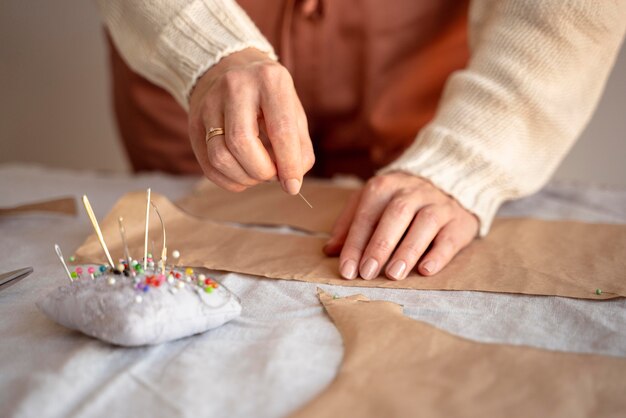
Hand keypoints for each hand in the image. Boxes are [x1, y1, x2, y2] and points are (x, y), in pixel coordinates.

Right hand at [188, 48, 313, 193]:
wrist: (230, 68)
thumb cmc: (270, 97)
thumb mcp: (293, 111)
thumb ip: (299, 147)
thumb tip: (291, 182)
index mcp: (269, 80)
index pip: (280, 129)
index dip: (288, 164)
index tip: (292, 185)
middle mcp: (235, 86)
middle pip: (242, 143)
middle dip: (261, 171)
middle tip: (273, 175)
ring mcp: (209, 103)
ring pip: (220, 157)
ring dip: (244, 178)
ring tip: (258, 173)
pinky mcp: (194, 122)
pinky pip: (208, 166)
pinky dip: (229, 181)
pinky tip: (242, 176)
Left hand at [323, 172, 478, 279]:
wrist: (447, 182)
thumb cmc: (399, 200)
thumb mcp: (371, 204)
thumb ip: (350, 225)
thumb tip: (329, 250)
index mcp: (385, 186)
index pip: (367, 214)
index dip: (355, 243)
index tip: (347, 269)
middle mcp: (413, 191)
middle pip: (396, 215)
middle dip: (379, 246)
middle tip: (367, 272)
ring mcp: (439, 204)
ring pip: (425, 223)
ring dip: (408, 250)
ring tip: (393, 274)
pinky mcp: (459, 221)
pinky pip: (450, 237)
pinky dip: (438, 254)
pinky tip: (425, 270)